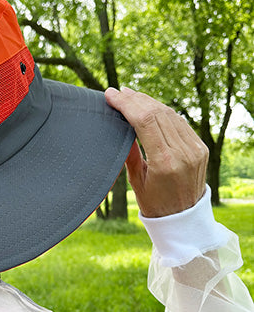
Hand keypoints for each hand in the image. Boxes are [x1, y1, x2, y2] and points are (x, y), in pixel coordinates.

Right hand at [105, 87, 207, 216]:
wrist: (183, 218)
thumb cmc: (154, 203)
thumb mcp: (136, 180)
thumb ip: (129, 152)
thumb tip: (120, 124)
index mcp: (165, 162)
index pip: (145, 121)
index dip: (127, 104)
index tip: (111, 95)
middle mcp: (183, 152)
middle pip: (157, 113)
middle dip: (135, 99)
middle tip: (118, 92)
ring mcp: (195, 148)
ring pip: (169, 114)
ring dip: (148, 102)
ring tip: (130, 96)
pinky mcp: (200, 147)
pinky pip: (179, 122)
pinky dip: (162, 111)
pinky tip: (149, 106)